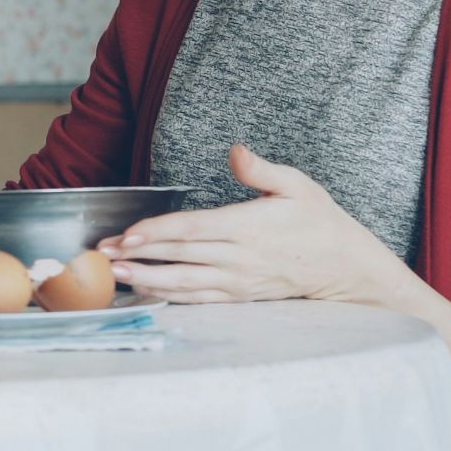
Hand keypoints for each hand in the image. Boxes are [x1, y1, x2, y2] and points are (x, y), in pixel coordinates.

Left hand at [96, 144, 409, 304]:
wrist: (346, 267)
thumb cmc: (318, 220)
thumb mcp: (298, 184)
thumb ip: (262, 169)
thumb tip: (236, 151)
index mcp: (248, 226)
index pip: (194, 229)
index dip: (159, 232)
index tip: (129, 233)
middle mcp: (239, 258)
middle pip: (180, 257)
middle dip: (139, 255)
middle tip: (103, 253)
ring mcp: (238, 281)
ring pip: (185, 283)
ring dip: (147, 279)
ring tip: (115, 275)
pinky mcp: (239, 296)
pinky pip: (199, 299)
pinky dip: (170, 297)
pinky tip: (146, 293)